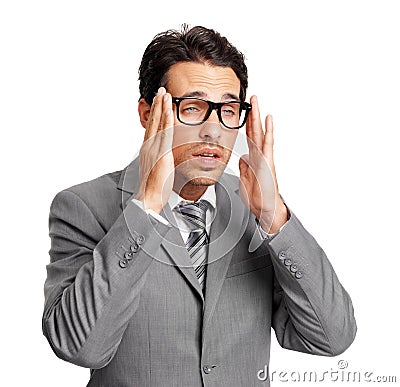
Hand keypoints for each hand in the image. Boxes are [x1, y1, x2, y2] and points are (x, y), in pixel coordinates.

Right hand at [135, 87, 174, 213]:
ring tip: (165, 94)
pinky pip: (165, 134)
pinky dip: (167, 120)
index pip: (151, 126)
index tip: (157, 101)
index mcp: (147, 150)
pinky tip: (169, 110)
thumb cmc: (153, 188)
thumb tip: (163, 156)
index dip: (154, 113)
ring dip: (162, 107)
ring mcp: (154, 149)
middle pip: (152, 121)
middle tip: (161, 90)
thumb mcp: (155, 169)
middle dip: (157, 104)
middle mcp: (148, 146)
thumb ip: (158, 159)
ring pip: (158, 124)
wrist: (148, 198)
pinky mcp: (161, 154)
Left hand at [239, 96, 287, 232]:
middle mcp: (260, 155)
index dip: (246, 123)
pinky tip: (268, 120)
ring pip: (261, 133)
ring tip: (258, 103)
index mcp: (253, 158)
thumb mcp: (245, 179)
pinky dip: (268, 131)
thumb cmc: (257, 196)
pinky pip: (268, 144)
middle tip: (252, 98)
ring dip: (259, 117)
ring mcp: (265, 157)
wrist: (265, 209)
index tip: (244, 110)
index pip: (249, 136)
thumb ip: (244, 166)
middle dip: (252, 114)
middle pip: (255, 130)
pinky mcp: (268, 163)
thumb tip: (242, 157)